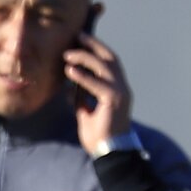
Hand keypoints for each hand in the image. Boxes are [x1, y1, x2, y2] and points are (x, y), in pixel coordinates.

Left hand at [67, 20, 133, 155]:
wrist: (109, 154)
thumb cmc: (99, 137)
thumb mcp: (86, 113)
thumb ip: (81, 99)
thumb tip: (69, 87)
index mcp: (118, 90)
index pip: (109, 63)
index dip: (97, 49)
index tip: (82, 40)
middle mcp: (122, 88)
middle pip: (110, 58)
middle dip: (94, 45)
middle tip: (78, 36)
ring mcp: (120, 93)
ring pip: (104, 66)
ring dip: (85, 57)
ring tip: (68, 54)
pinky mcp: (114, 101)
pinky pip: (97, 84)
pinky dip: (83, 76)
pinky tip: (70, 71)